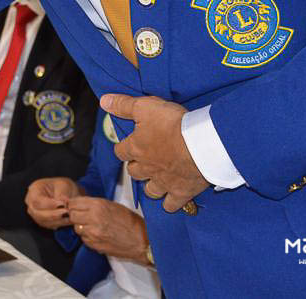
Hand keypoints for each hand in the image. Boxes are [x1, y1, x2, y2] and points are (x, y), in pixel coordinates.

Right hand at [25, 177, 81, 228]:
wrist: (65, 191)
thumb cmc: (62, 186)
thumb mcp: (64, 184)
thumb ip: (62, 194)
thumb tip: (63, 203)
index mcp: (34, 189)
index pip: (37, 200)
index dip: (49, 204)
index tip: (62, 204)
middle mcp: (31, 202)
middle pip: (37, 213)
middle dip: (53, 214)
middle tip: (66, 211)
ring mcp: (35, 212)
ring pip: (43, 221)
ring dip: (57, 221)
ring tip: (69, 216)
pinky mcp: (42, 220)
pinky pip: (48, 225)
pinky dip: (59, 224)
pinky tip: (68, 220)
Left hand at [67, 196, 148, 261]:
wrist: (141, 241)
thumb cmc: (130, 221)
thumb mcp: (112, 205)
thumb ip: (94, 204)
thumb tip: (78, 203)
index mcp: (98, 205)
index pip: (73, 203)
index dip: (72, 204)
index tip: (74, 206)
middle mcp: (93, 218)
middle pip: (71, 215)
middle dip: (75, 215)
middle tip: (81, 216)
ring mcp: (93, 233)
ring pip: (76, 228)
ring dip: (81, 227)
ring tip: (92, 226)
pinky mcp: (95, 245)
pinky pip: (84, 239)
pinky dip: (87, 237)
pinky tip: (97, 235)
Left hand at [102, 94, 209, 212]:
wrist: (201, 144)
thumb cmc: (173, 124)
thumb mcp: (145, 106)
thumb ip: (123, 105)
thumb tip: (103, 101)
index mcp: (136, 148)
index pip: (120, 151)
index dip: (123, 148)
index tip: (128, 145)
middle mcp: (146, 168)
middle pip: (134, 172)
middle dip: (136, 167)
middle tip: (144, 161)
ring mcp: (163, 182)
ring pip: (150, 190)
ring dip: (151, 186)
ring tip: (156, 180)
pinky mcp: (181, 192)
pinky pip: (171, 205)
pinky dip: (170, 204)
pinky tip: (172, 200)